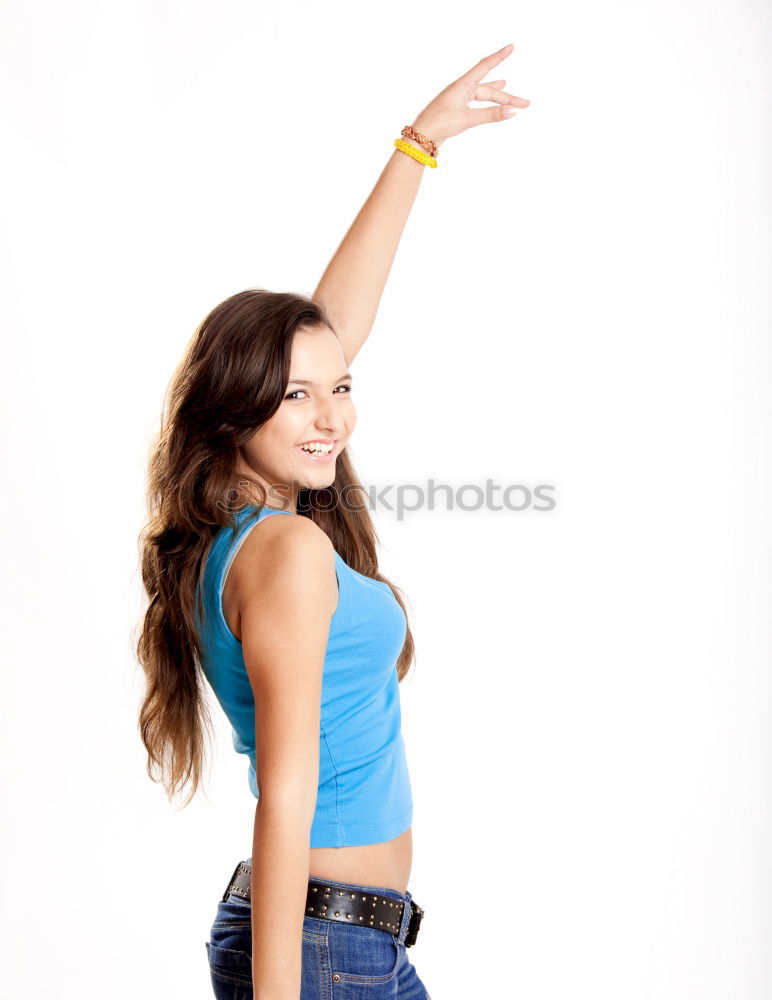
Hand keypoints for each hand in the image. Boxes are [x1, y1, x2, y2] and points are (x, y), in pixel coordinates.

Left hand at [411, 43, 529, 148]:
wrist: (421, 136)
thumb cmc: (440, 124)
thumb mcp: (468, 119)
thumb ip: (490, 114)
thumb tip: (511, 112)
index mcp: (462, 85)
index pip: (484, 66)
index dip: (499, 57)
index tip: (511, 47)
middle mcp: (461, 89)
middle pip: (489, 90)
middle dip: (507, 98)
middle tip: (525, 105)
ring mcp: (458, 99)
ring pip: (483, 98)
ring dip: (498, 99)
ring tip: (510, 93)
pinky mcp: (457, 110)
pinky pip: (477, 103)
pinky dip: (487, 103)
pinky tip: (492, 102)